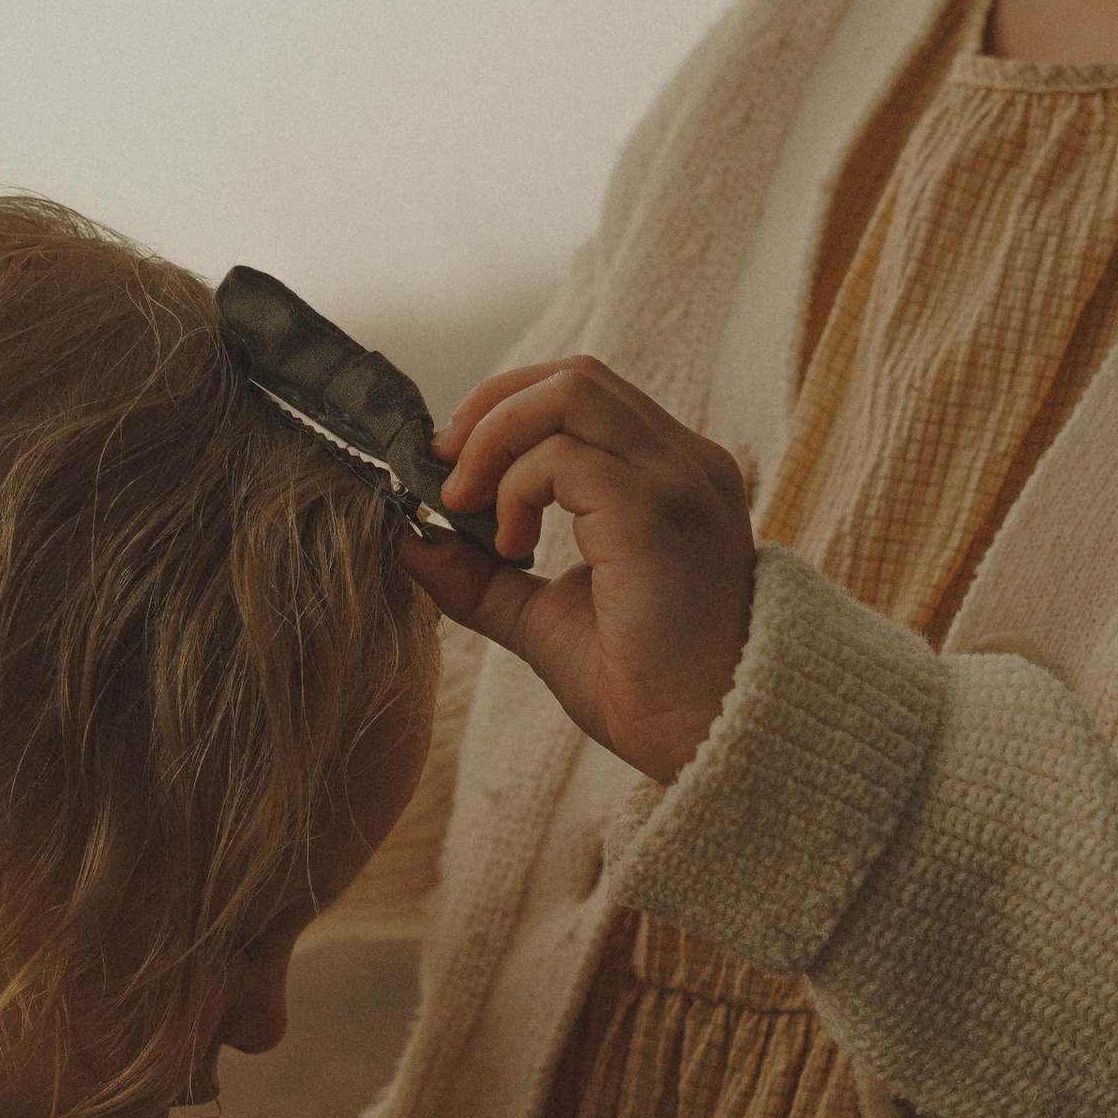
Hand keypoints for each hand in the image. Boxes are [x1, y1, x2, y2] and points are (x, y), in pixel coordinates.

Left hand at [400, 356, 755, 783]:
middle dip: (491, 409)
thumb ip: (481, 575)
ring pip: (570, 391)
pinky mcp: (655, 512)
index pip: (584, 396)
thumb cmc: (647, 689)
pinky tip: (513, 549)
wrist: (708, 742)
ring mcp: (677, 480)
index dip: (507, 413)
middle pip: (574, 376)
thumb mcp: (544, 618)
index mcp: (670, 477)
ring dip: (497, 437)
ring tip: (470, 507)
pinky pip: (565, 456)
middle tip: (448, 477)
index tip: (455, 471)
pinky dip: (517, 488)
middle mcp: (685, 463)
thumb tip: (409, 539)